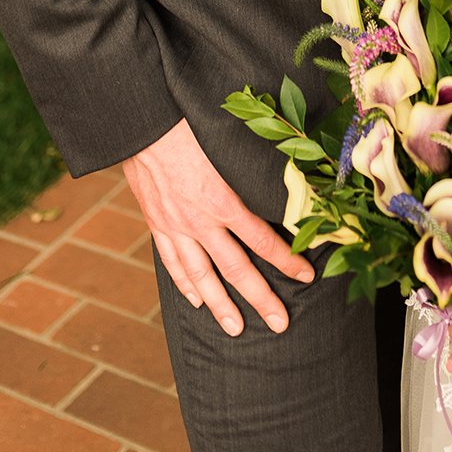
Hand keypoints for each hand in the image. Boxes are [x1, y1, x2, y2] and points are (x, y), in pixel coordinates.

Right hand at [122, 117, 313, 335]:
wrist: (145, 122)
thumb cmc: (191, 124)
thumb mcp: (230, 144)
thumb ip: (255, 169)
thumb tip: (291, 179)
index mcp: (223, 200)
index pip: (263, 240)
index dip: (287, 260)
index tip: (306, 275)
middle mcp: (201, 220)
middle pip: (236, 269)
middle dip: (261, 298)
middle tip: (280, 323)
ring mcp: (176, 226)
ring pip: (202, 276)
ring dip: (221, 305)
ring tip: (236, 328)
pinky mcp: (157, 223)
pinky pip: (172, 262)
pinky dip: (185, 284)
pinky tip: (196, 301)